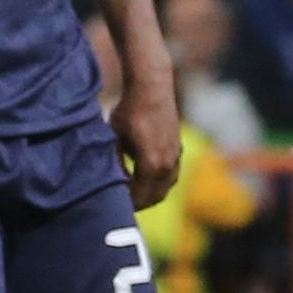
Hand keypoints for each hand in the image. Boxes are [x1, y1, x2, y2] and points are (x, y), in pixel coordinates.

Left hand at [114, 51, 180, 207]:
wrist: (152, 87)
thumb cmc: (129, 112)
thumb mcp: (115, 139)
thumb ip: (115, 164)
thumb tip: (114, 183)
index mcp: (151, 164)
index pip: (140, 197)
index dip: (127, 203)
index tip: (114, 205)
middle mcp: (168, 164)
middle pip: (155, 197)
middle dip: (139, 202)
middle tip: (123, 204)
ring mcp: (176, 157)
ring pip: (165, 187)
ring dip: (151, 193)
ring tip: (134, 193)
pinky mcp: (178, 149)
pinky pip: (171, 176)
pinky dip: (160, 182)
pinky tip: (145, 178)